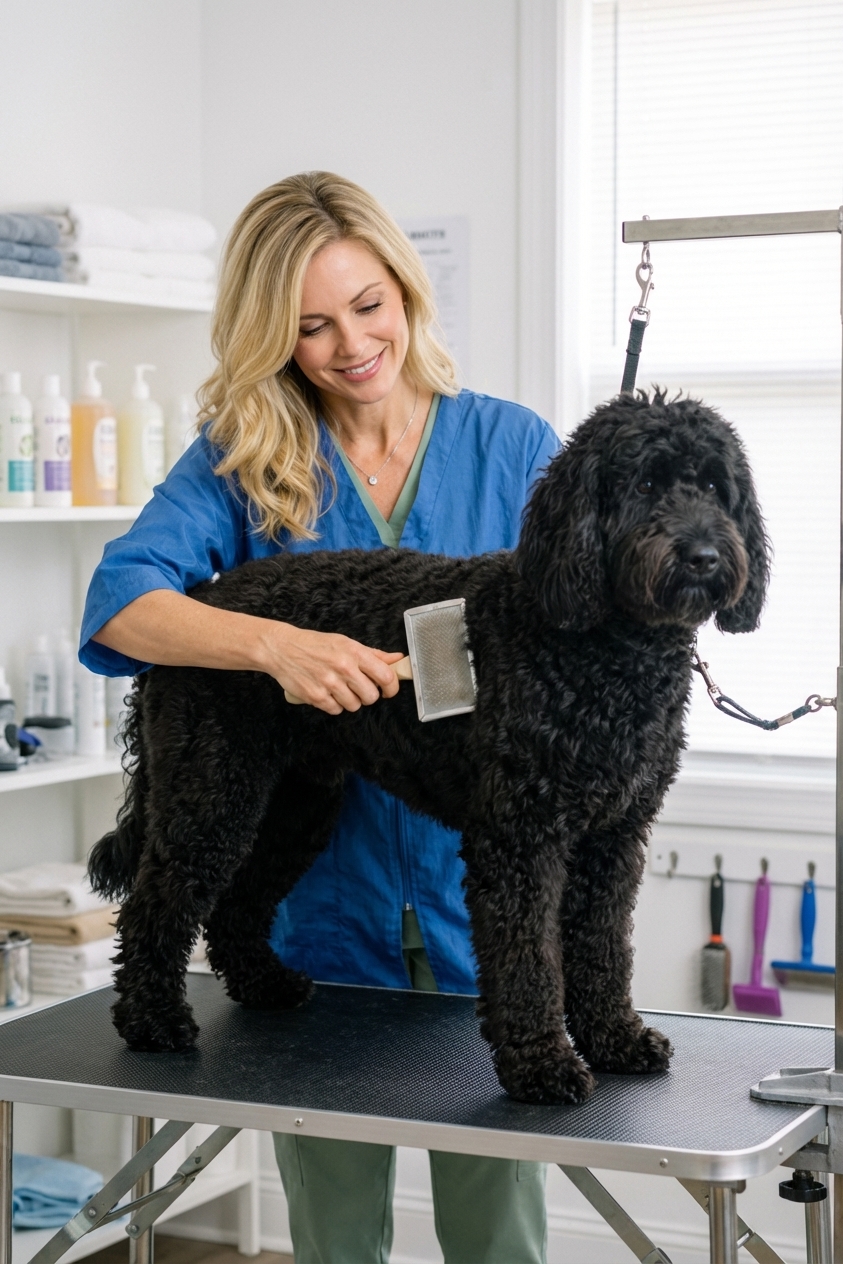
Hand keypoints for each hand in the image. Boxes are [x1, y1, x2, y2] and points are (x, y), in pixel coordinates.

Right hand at [259, 622, 404, 714]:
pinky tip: (328, 693)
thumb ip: (373, 654)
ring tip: (340, 689)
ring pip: (354, 705)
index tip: (388, 691)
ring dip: (350, 701)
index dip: (391, 688)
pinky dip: (334, 705)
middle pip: (371, 696)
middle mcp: (344, 667)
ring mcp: (329, 683)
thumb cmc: (315, 645)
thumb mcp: (345, 643)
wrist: (282, 648)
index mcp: (354, 652)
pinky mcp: (316, 696)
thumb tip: (397, 659)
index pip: (386, 676)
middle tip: (359, 689)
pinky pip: (336, 710)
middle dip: (367, 695)